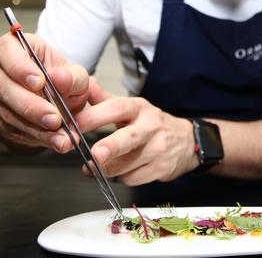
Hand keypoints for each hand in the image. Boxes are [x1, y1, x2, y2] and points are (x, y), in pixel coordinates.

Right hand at [0, 31, 90, 152]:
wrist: (61, 101)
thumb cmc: (64, 80)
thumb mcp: (77, 75)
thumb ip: (73, 76)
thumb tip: (60, 78)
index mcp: (16, 48)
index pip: (5, 49)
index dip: (19, 66)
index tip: (40, 82)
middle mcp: (0, 71)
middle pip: (3, 86)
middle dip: (31, 106)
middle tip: (54, 119)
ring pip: (8, 113)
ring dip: (37, 128)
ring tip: (62, 136)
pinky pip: (14, 130)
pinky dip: (38, 138)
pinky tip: (56, 141)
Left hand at [75, 84, 198, 185]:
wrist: (187, 141)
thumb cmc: (152, 124)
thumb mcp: (132, 107)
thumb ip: (106, 99)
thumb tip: (85, 83)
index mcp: (139, 108)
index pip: (115, 108)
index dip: (93, 117)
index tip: (74, 125)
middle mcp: (150, 127)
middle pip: (127, 138)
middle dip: (109, 148)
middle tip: (94, 155)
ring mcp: (157, 149)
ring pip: (125, 165)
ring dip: (105, 168)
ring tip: (96, 165)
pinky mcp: (161, 169)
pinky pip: (131, 178)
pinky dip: (122, 176)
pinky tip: (124, 168)